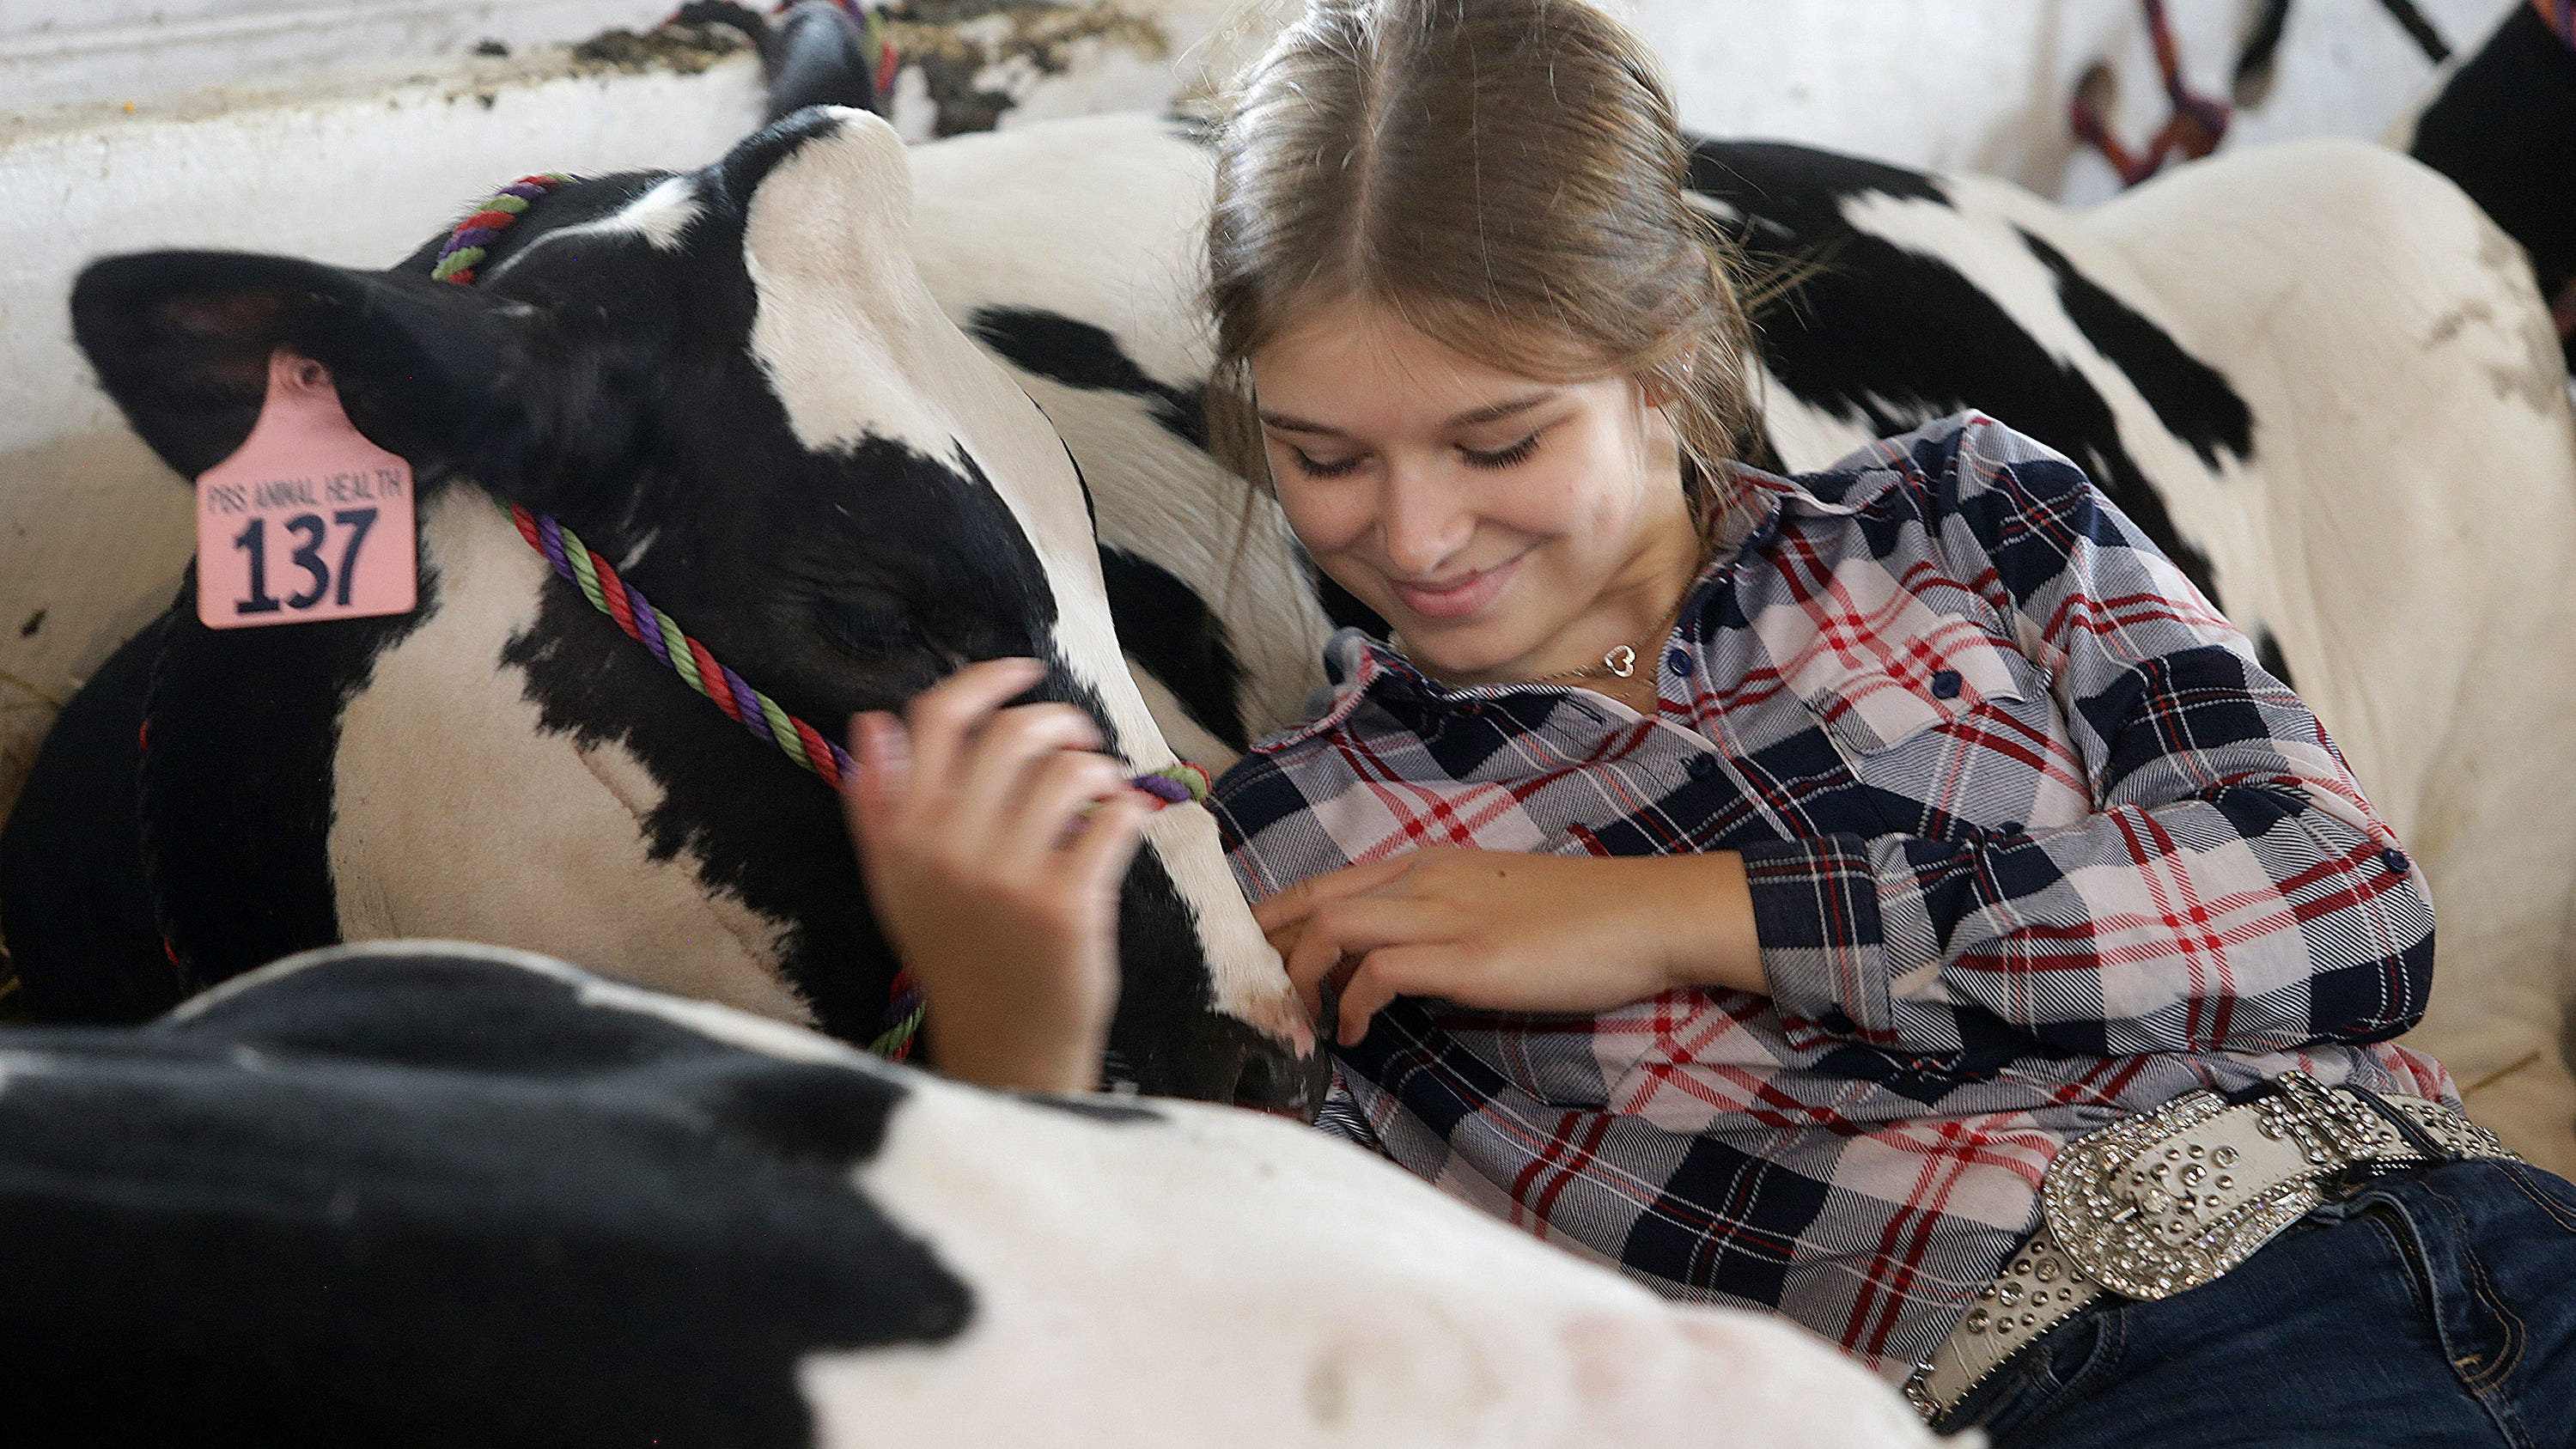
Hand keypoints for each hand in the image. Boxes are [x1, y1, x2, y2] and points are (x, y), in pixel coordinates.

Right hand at [841, 658, 1151, 1091]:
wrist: (1004, 1046)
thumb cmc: (958, 956)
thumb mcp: (898, 884)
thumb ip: (879, 805)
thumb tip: (873, 721)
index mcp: (903, 834)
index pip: (936, 720)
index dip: (986, 681)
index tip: (1023, 671)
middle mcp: (947, 848)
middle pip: (1011, 734)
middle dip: (1059, 722)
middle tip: (1078, 741)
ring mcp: (1007, 877)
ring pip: (1068, 771)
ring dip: (1097, 767)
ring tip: (1101, 789)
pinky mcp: (1066, 904)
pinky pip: (1111, 819)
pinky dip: (1127, 810)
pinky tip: (1121, 824)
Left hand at [1254, 847, 1765, 1046]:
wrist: (1646, 914)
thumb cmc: (1580, 917)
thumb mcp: (1493, 905)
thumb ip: (1438, 922)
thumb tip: (1392, 968)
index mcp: (1428, 863)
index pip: (1326, 882)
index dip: (1276, 920)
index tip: (1254, 961)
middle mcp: (1423, 878)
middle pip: (1311, 899)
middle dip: (1267, 949)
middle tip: (1251, 998)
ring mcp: (1444, 914)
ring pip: (1331, 928)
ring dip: (1299, 980)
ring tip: (1299, 1024)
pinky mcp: (1467, 956)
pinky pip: (1379, 973)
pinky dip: (1351, 1005)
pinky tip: (1355, 1035)